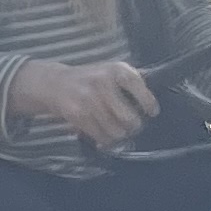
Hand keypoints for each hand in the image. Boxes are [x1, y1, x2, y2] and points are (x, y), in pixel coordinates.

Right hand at [10, 55, 155, 151]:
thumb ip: (132, 81)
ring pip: (117, 131)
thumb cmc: (90, 79)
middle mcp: (104, 82)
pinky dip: (106, 141)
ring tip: (117, 131)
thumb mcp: (111, 71)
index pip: (139, 88)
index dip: (148, 104)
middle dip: (134, 126)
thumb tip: (155, 96)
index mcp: (117, 70)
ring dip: (120, 135)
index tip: (152, 112)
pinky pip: (102, 137)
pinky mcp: (79, 115)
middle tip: (131, 126)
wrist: (55, 83)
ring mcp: (90, 99)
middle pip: (130, 118)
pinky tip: (105, 136)